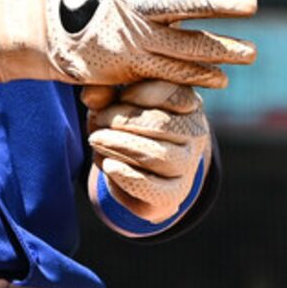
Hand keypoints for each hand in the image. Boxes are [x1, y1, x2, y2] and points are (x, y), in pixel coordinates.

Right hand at [0, 0, 254, 88]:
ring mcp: (134, 39)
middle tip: (252, 5)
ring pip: (188, 46)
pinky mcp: (130, 67)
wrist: (43, 32)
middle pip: (189, 3)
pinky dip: (199, 77)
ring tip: (250, 52)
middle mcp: (136, 6)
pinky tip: (220, 78)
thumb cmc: (85, 1)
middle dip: (224, 4)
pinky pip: (172, 74)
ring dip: (223, 50)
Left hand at [86, 80, 208, 221]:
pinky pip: (152, 188)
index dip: (139, 93)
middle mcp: (195, 134)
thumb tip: (91, 94)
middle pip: (162, 125)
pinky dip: (126, 176)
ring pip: (158, 155)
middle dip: (122, 121)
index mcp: (188, 103)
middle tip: (99, 120)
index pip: (173, 93)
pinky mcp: (173, 194)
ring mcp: (187, 166)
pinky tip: (109, 165)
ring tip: (96, 140)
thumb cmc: (125, 124)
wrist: (135, 167)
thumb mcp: (113, 102)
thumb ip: (104, 94)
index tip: (119, 96)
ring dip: (120, 146)